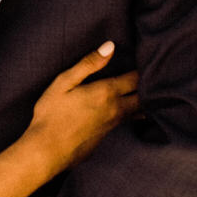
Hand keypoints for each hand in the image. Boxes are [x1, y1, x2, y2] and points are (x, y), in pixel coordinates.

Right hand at [25, 42, 138, 170]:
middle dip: (147, 86)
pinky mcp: (106, 137)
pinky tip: (129, 110)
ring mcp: (112, 125)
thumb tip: (110, 46)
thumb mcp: (64, 83)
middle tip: (150, 75)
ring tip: (143, 90)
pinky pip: (126, 121)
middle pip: (143, 97)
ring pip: (137, 111)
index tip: (145, 61)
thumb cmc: (51, 114)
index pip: (135, 78)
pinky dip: (133, 113)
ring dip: (142, 100)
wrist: (46, 151)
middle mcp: (115, 109)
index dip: (143, 69)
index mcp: (106, 92)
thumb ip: (88, 64)